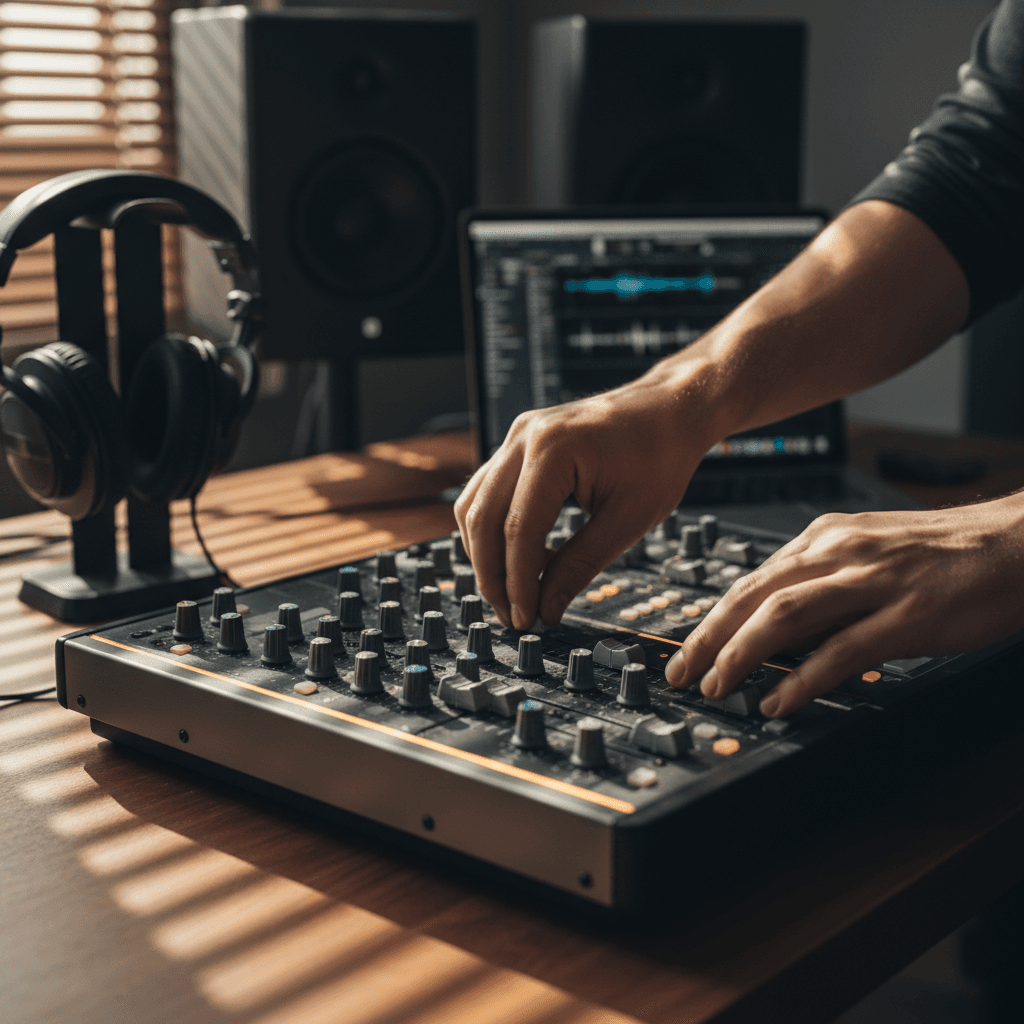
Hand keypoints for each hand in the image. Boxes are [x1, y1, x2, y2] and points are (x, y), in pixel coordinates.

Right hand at [454, 368, 718, 629]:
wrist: (669, 409)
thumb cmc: (661, 455)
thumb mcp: (629, 519)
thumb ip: (581, 565)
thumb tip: (546, 609)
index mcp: (554, 449)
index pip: (518, 529)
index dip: (517, 582)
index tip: (526, 620)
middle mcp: (525, 437)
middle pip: (482, 519)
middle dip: (492, 576)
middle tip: (513, 617)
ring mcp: (517, 437)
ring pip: (474, 506)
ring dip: (486, 555)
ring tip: (516, 593)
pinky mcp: (518, 444)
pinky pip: (487, 493)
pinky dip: (495, 531)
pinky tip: (525, 560)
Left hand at [665, 499, 1023, 715]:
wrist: (1017, 544)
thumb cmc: (943, 553)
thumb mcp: (867, 554)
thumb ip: (819, 585)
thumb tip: (774, 630)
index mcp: (824, 538)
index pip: (749, 580)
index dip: (710, 619)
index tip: (685, 650)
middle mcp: (838, 553)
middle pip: (752, 596)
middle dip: (708, 638)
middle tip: (682, 673)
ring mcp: (872, 582)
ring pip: (784, 616)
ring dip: (741, 655)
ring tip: (719, 687)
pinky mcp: (906, 615)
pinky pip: (841, 650)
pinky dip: (802, 678)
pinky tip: (780, 700)